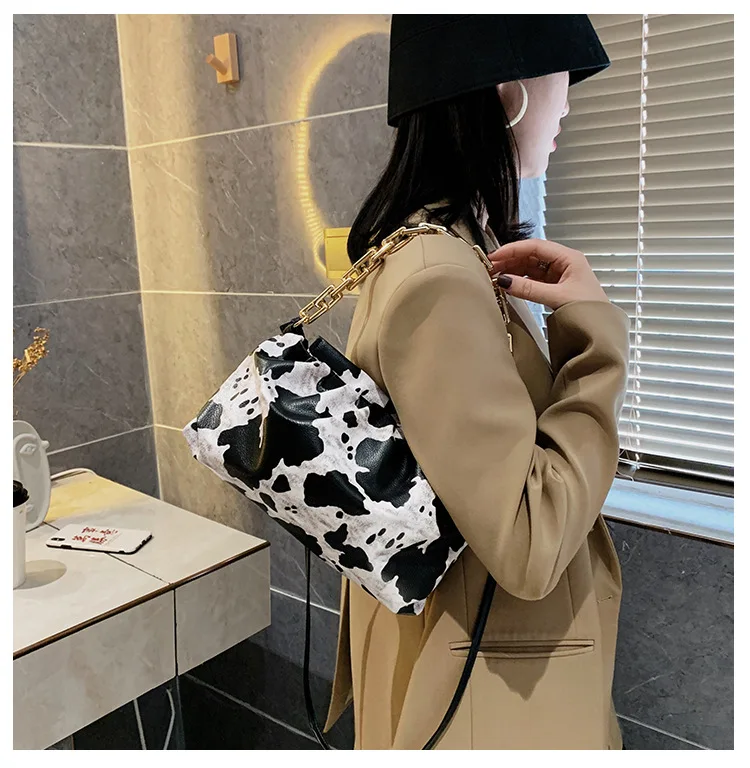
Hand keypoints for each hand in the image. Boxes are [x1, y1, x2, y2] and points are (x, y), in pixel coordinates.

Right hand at [487, 239, 608, 311]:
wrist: (601, 330)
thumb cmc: (589, 310)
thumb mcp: (557, 297)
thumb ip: (529, 289)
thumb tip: (504, 281)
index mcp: (569, 257)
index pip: (535, 246)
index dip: (513, 250)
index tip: (495, 257)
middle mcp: (563, 262)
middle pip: (531, 255)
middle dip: (510, 260)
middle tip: (490, 268)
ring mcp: (558, 274)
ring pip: (530, 266)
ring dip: (512, 270)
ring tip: (495, 277)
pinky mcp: (554, 286)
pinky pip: (532, 279)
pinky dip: (519, 280)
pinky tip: (508, 284)